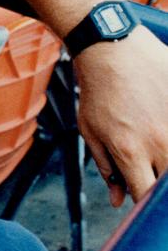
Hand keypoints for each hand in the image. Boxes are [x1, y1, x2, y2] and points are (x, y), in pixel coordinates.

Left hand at [75, 27, 167, 205]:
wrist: (114, 48)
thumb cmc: (99, 89)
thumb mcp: (91, 131)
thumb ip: (107, 168)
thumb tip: (118, 200)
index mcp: (130, 151)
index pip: (145, 195)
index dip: (143, 202)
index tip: (141, 194)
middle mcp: (159, 141)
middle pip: (167, 184)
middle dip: (159, 182)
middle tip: (147, 166)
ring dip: (165, 157)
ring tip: (150, 138)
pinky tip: (161, 123)